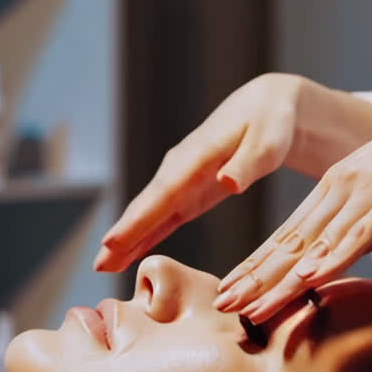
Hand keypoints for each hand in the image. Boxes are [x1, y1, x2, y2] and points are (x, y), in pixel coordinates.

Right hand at [94, 74, 371, 272]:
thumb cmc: (272, 124)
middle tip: (99, 263)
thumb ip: (249, 162)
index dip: (140, 218)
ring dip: (127, 237)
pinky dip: (145, 233)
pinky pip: (161, 215)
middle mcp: (181, 167)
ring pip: (149, 211)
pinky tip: (128, 253)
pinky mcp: (188, 191)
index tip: (115, 240)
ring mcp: (181, 179)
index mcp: (199, 155)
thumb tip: (228, 183)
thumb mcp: (270, 140)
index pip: (165, 191)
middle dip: (124, 233)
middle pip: (148, 204)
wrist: (267, 107)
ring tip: (103, 265)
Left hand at [214, 78, 371, 322]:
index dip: (256, 265)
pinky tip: (308, 278)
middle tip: (222, 305)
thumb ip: (366, 219)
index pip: (287, 234)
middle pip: (289, 242)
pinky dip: (332, 258)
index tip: (230, 290)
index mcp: (335, 188)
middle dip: (254, 278)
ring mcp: (364, 192)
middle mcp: (340, 189)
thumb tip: (352, 250)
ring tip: (250, 306)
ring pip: (314, 244)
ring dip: (280, 280)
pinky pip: (357, 233)